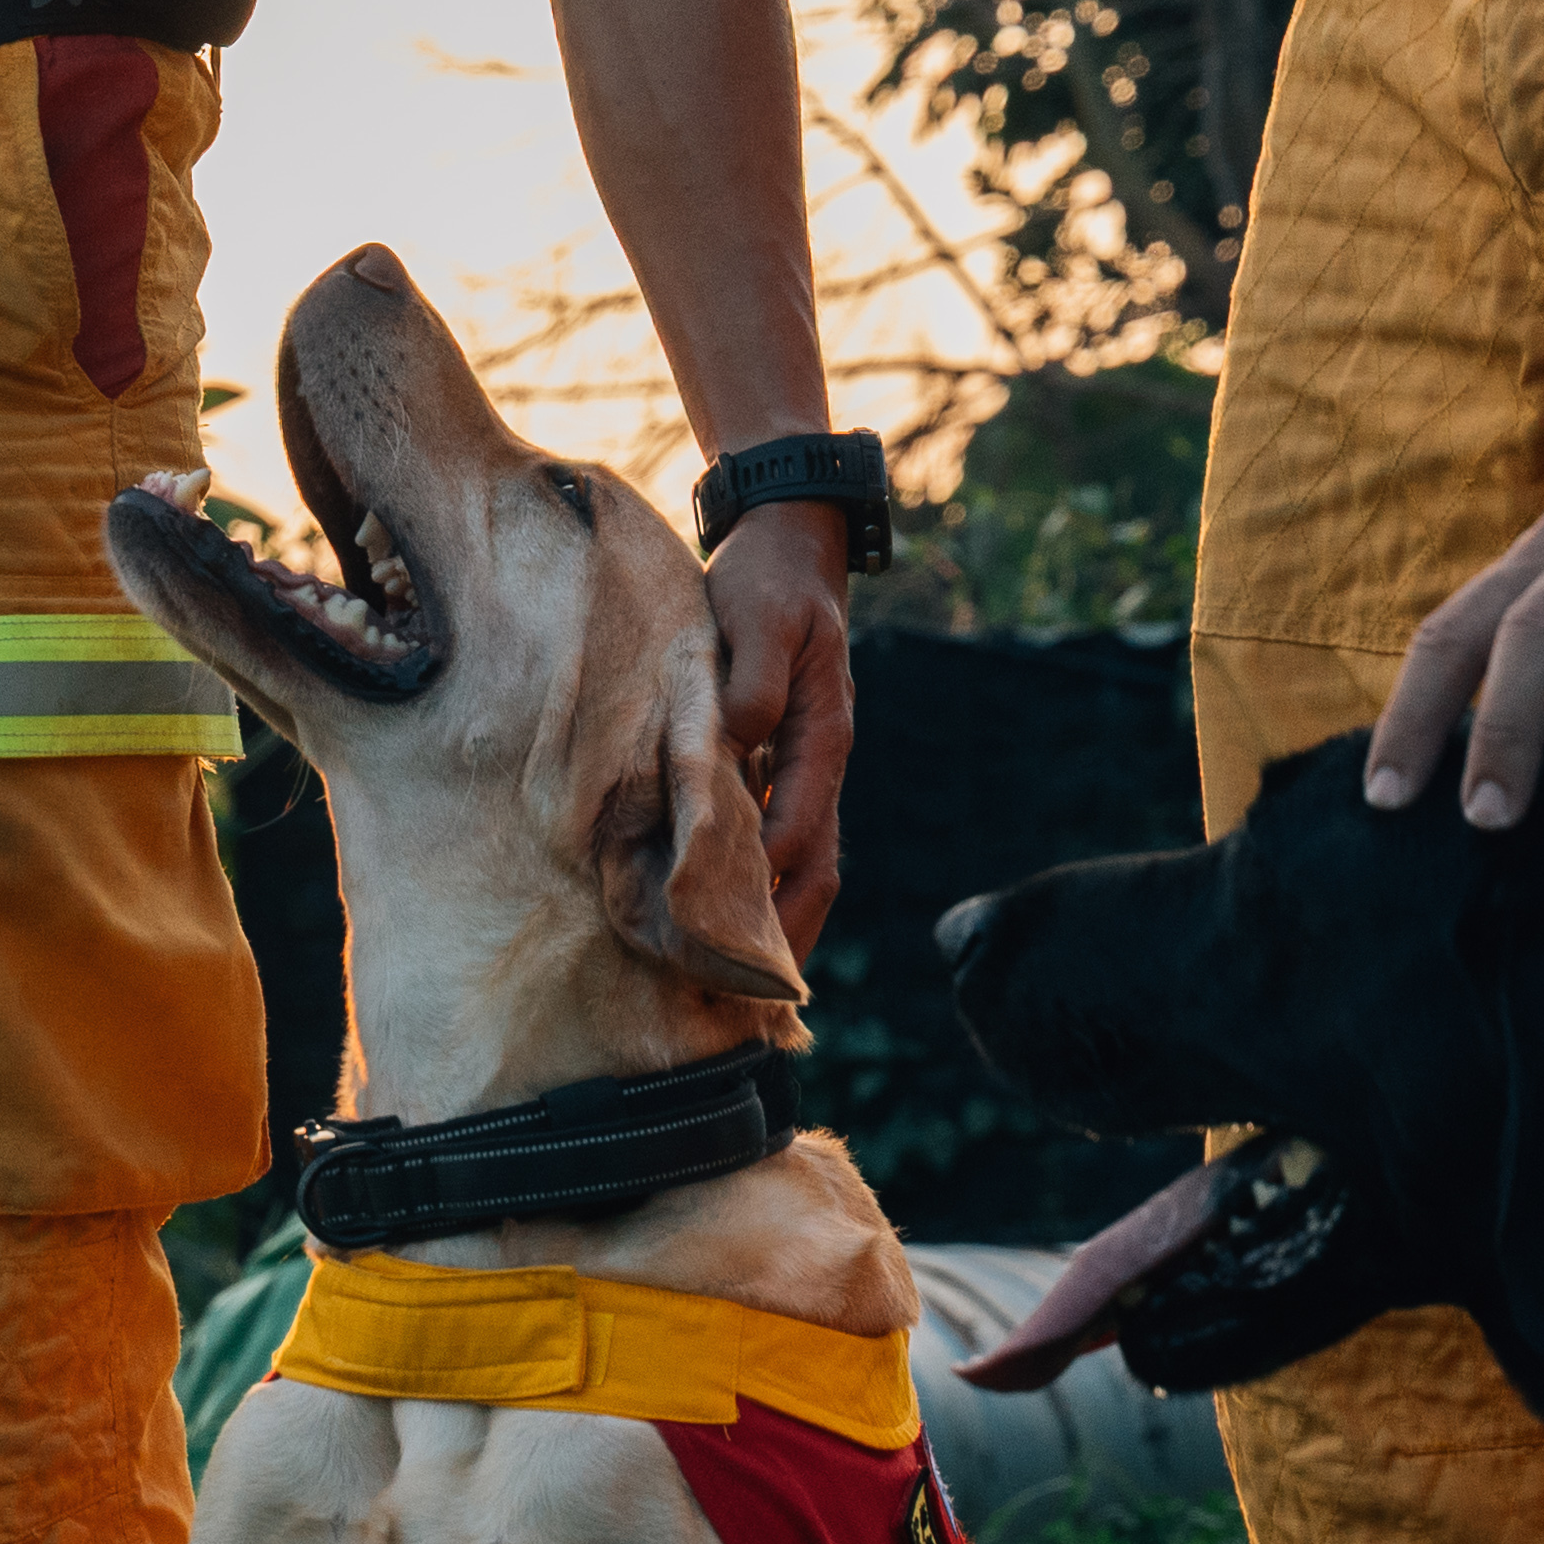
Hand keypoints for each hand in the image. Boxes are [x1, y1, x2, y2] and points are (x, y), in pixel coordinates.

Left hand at [702, 498, 853, 953]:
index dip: (768, 895)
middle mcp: (818, 765)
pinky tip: (723, 916)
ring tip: (733, 979)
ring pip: (800, 865)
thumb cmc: (768, 583)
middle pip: (814, 871)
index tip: (728, 942)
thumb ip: (751, 681)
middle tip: (740, 994)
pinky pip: (778, 841)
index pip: (800, 837)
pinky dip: (759, 884)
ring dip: (772, 921)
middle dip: (782, 935)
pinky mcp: (779, 763)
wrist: (789, 549)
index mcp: (820, 738)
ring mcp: (802, 769)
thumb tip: (737, 742)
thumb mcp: (759, 618)